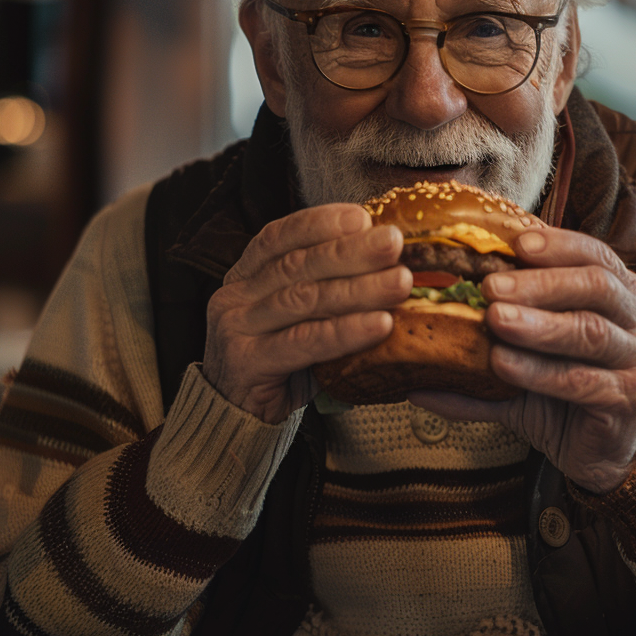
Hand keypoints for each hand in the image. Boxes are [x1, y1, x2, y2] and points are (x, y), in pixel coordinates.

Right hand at [203, 204, 410, 423]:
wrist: (236, 419)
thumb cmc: (279, 360)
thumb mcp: (297, 316)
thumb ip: (325, 287)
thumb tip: (389, 259)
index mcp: (246, 273)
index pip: (280, 236)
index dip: (321, 223)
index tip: (362, 216)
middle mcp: (235, 295)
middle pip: (297, 264)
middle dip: (351, 251)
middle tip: (394, 242)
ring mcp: (235, 328)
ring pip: (304, 299)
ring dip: (358, 288)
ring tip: (401, 282)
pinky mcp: (246, 363)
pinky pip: (304, 342)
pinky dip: (346, 332)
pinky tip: (380, 325)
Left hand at [410, 228, 635, 493]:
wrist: (600, 449)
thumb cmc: (563, 386)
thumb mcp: (527, 351)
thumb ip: (485, 330)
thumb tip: (412, 326)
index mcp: (620, 289)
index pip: (592, 254)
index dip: (556, 245)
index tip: (515, 243)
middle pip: (595, 286)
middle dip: (540, 283)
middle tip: (490, 286)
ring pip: (589, 332)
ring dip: (538, 325)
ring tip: (494, 319)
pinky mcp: (627, 399)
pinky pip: (581, 381)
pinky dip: (539, 372)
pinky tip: (503, 365)